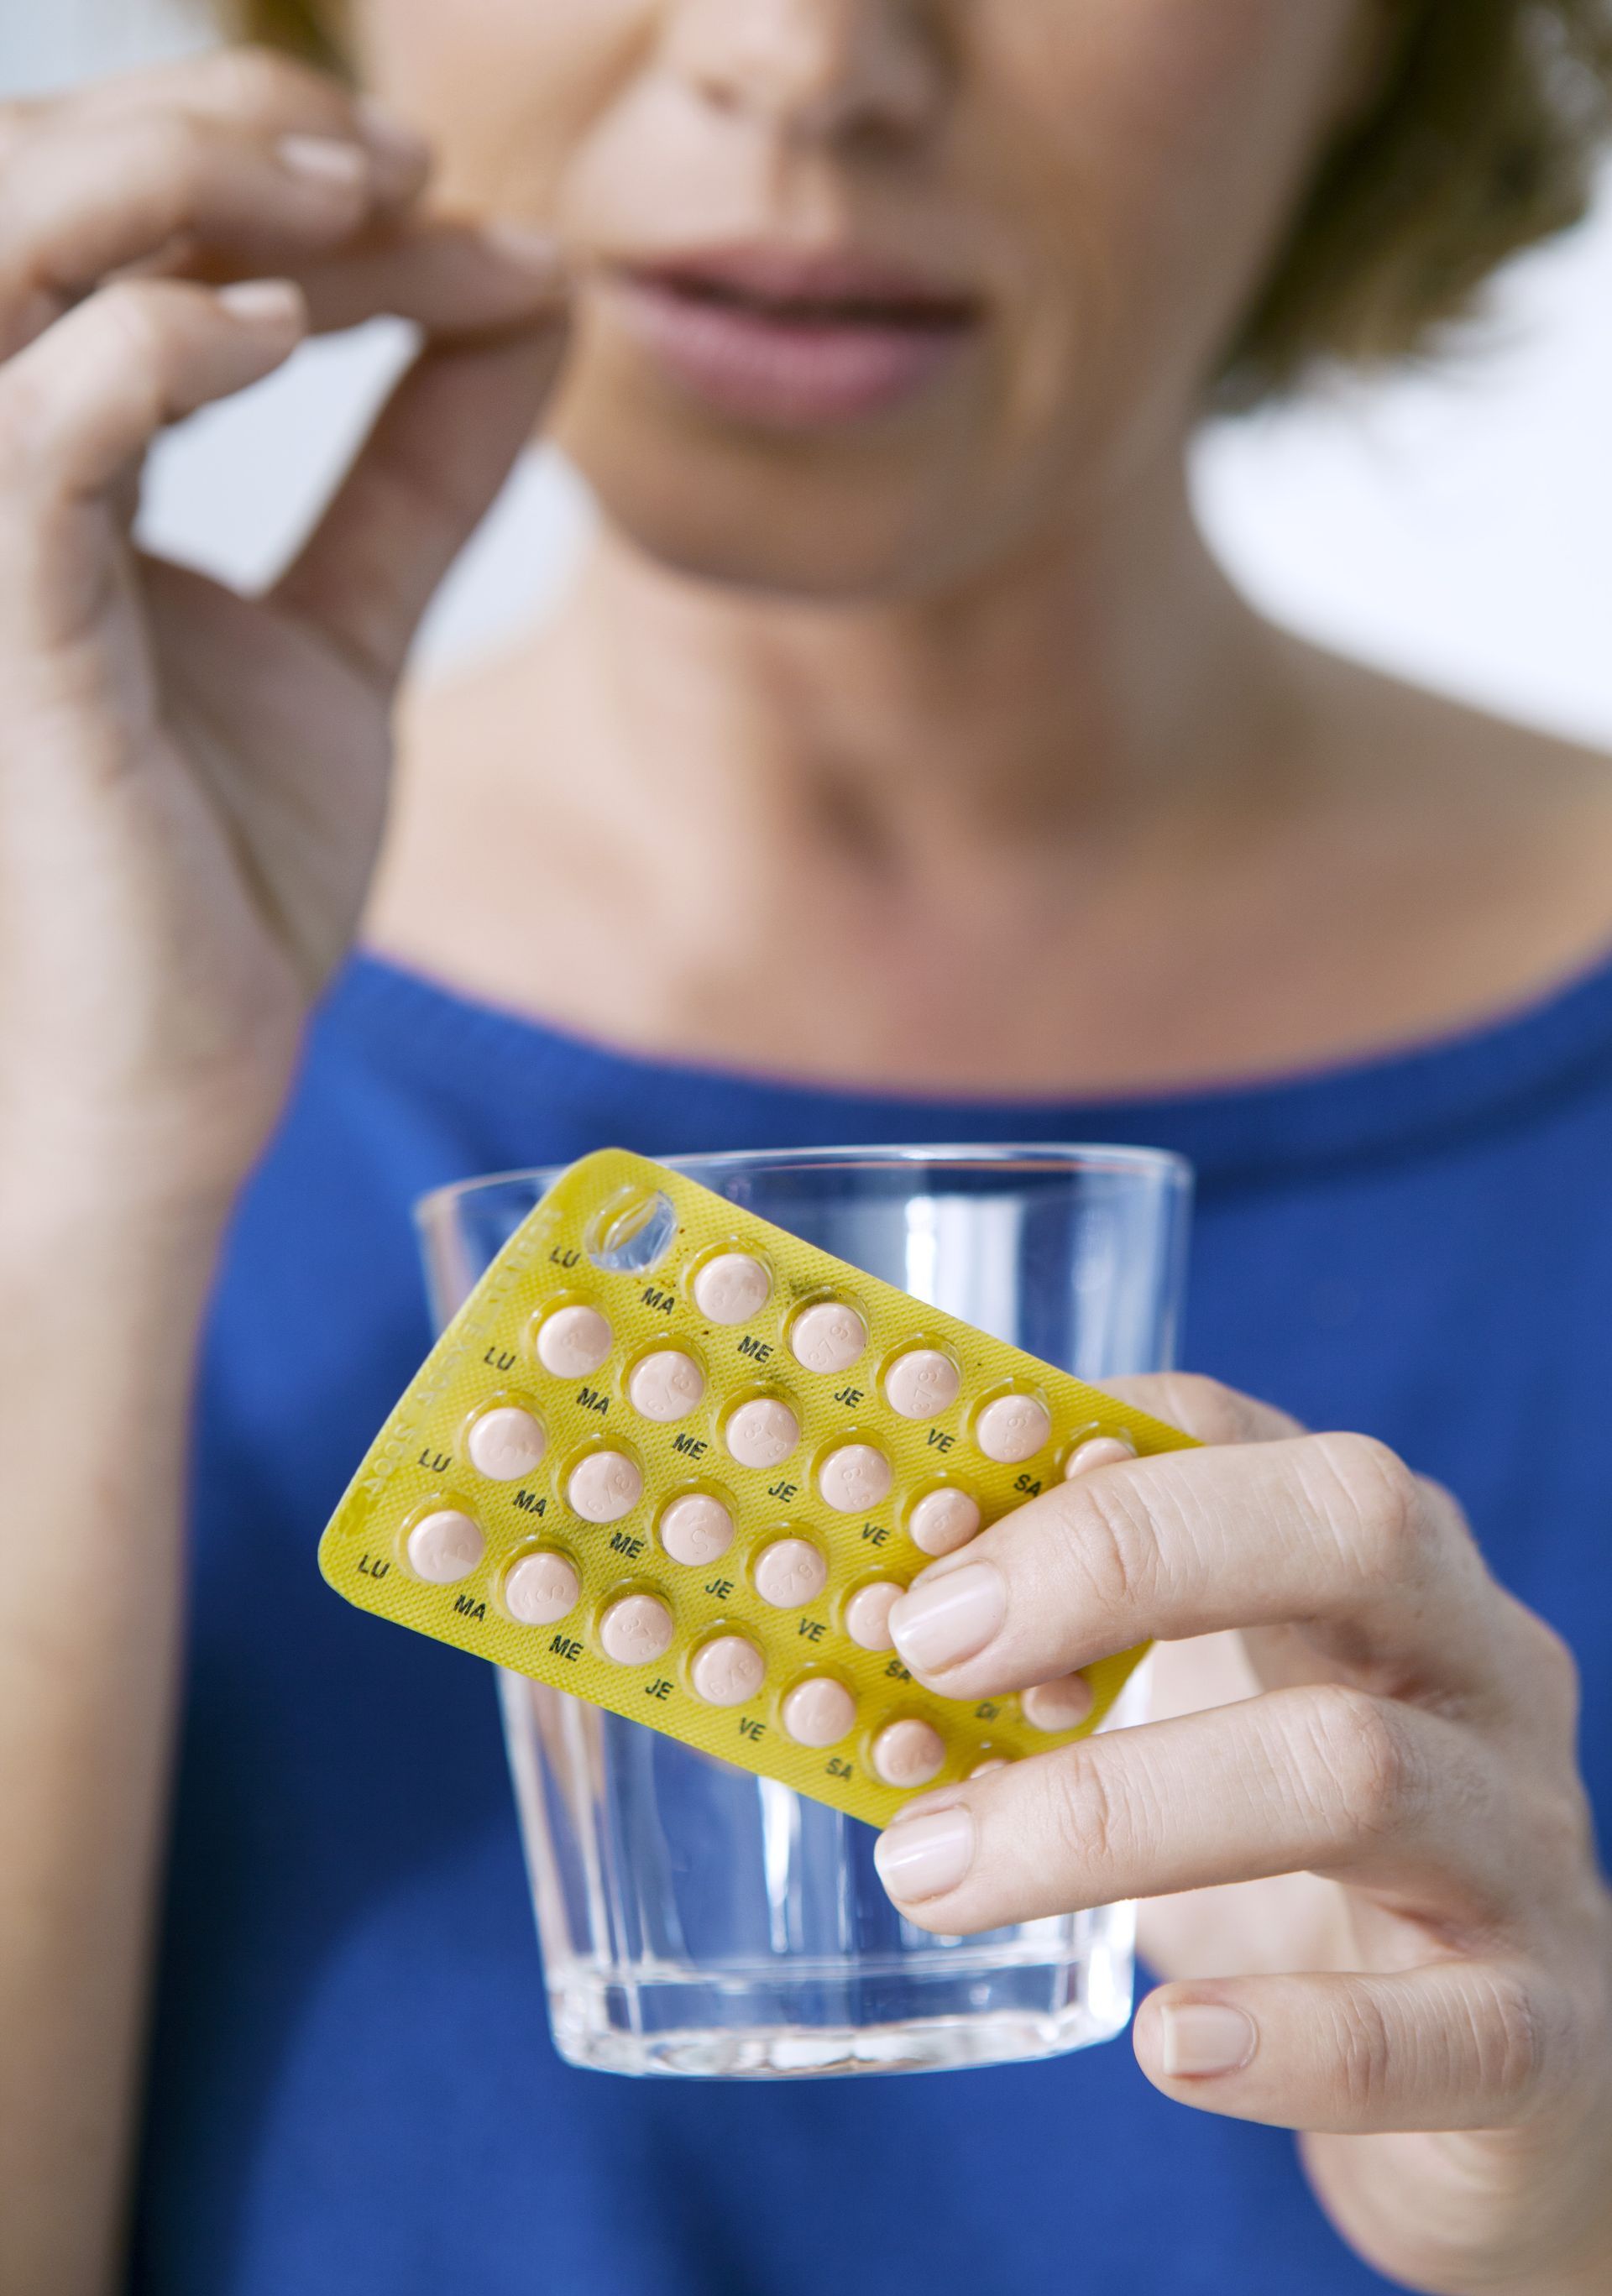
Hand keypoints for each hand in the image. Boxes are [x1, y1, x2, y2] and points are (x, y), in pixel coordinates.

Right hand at [0, 50, 566, 1210]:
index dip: (274, 181)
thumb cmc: (223, 885)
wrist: (176, 1081)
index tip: (459, 211)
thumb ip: (418, 473)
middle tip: (401, 162)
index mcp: (42, 473)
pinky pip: (32, 440)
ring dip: (176, 181)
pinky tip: (281, 339)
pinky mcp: (5, 645)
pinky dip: (148, 347)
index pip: (123, 246)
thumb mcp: (346, 638)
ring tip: (360, 200)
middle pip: (30, 194)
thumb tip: (534, 296)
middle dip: (217, 130)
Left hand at [875, 1375, 1611, 2295]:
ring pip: (1356, 1771)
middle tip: (926, 1647)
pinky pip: (1449, 2029)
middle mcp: (1469, 1661)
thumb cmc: (1293, 1861)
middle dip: (1119, 1562)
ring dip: (1112, 1816)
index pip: (1231, 1428)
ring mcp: (1518, 1838)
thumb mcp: (1191, 1716)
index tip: (906, 1526)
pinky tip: (1168, 2050)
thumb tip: (846, 1620)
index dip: (1063, 1457)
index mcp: (1366, 1561)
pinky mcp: (1544, 2031)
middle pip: (1348, 1524)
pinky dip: (1300, 2038)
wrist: (1499, 2089)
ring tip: (934, 1872)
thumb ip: (1055, 1663)